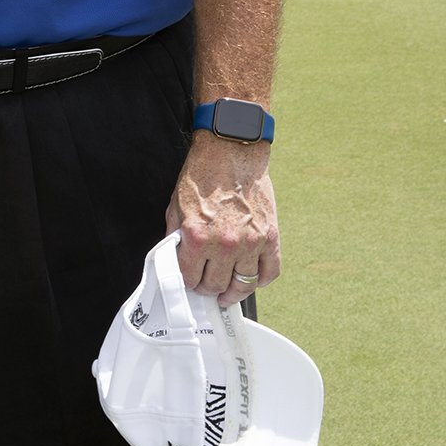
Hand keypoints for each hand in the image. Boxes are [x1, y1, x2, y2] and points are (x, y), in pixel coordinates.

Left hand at [166, 132, 278, 307]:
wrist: (230, 151)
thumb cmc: (201, 175)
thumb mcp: (175, 207)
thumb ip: (174, 237)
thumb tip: (175, 260)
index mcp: (197, 238)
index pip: (189, 278)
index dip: (187, 282)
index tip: (189, 282)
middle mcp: (225, 245)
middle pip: (215, 286)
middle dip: (207, 290)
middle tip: (205, 287)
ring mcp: (251, 243)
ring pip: (243, 285)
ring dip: (233, 293)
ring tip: (227, 294)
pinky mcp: (270, 237)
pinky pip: (270, 272)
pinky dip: (261, 281)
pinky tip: (251, 280)